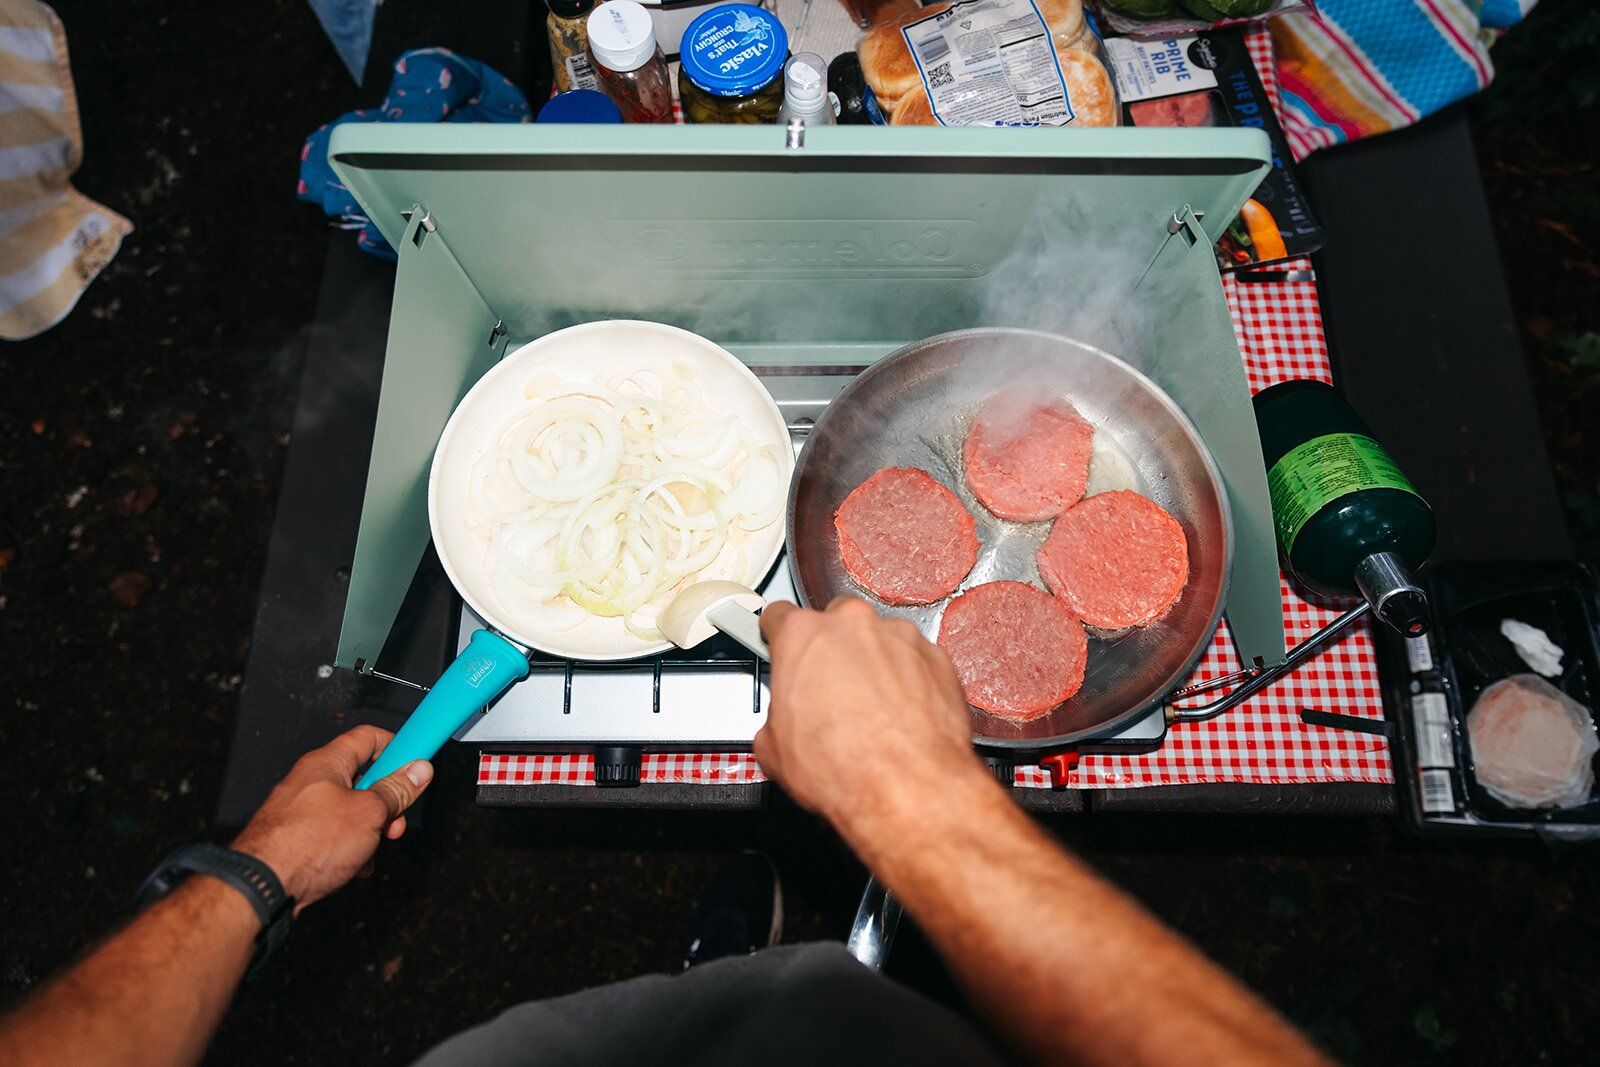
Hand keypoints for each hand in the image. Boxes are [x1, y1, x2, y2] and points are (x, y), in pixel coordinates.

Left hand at [230, 726, 431, 910]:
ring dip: (369, 832)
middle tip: (397, 819)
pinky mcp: (295, 838)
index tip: (416, 761)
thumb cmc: (305, 843)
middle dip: (386, 803)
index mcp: (327, 763)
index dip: (396, 746)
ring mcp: (301, 811)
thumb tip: (418, 771)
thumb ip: (396, 790)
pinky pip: (332, 835)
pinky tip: (351, 867)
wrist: (263, 886)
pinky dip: (348, 849)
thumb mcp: (369, 813)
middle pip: (363, 779)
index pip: (368, 737)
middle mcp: (311, 782)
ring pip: (350, 812)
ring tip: (370, 851)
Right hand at [754, 598, 981, 828]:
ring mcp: (899, 637)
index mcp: (803, 635)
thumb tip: (782, 724)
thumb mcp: (773, 750)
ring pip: (878, 640)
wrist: (909, 788)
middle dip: (832, 651)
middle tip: (830, 694)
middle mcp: (853, 625)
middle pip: (835, 622)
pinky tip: (900, 715)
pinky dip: (907, 680)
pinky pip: (914, 660)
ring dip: (872, 666)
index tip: (784, 650)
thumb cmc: (846, 769)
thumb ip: (774, 716)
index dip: (779, 638)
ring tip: (870, 712)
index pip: (779, 617)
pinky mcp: (935, 657)